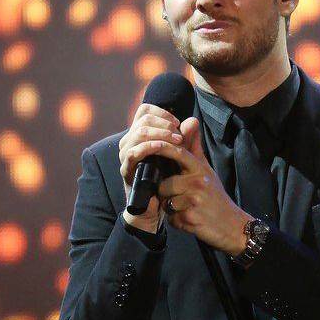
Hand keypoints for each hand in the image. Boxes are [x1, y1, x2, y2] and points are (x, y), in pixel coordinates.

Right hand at [118, 103, 184, 231]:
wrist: (155, 208)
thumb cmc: (166, 180)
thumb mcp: (179, 156)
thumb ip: (186, 139)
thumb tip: (193, 120)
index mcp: (140, 135)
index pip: (145, 111)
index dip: (162, 112)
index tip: (177, 123)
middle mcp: (130, 141)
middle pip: (143, 119)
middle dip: (165, 124)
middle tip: (180, 135)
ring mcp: (126, 155)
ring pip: (138, 132)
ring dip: (160, 133)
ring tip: (176, 141)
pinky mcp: (126, 169)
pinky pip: (132, 152)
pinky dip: (148, 147)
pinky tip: (160, 148)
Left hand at [152, 117, 252, 255]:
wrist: (232, 225)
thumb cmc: (215, 195)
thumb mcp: (206, 169)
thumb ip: (194, 147)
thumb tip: (190, 120)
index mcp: (200, 168)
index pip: (178, 153)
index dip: (162, 148)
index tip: (149, 146)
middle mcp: (198, 182)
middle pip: (165, 184)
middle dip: (166, 193)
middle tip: (179, 197)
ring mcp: (195, 201)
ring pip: (166, 201)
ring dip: (170, 208)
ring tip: (185, 208)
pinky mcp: (190, 219)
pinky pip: (171, 218)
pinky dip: (176, 221)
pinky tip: (189, 219)